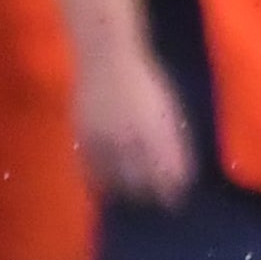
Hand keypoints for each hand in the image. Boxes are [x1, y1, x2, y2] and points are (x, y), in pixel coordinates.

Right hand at [73, 34, 193, 207]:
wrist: (106, 58)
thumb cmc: (144, 81)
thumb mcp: (167, 111)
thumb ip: (172, 142)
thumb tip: (177, 173)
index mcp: (157, 131)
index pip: (168, 172)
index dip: (172, 190)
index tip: (174, 200)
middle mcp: (131, 138)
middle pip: (141, 181)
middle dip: (149, 194)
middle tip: (153, 201)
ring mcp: (105, 138)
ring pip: (115, 179)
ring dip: (124, 191)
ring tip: (129, 197)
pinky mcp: (83, 136)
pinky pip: (90, 168)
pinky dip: (99, 180)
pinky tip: (103, 185)